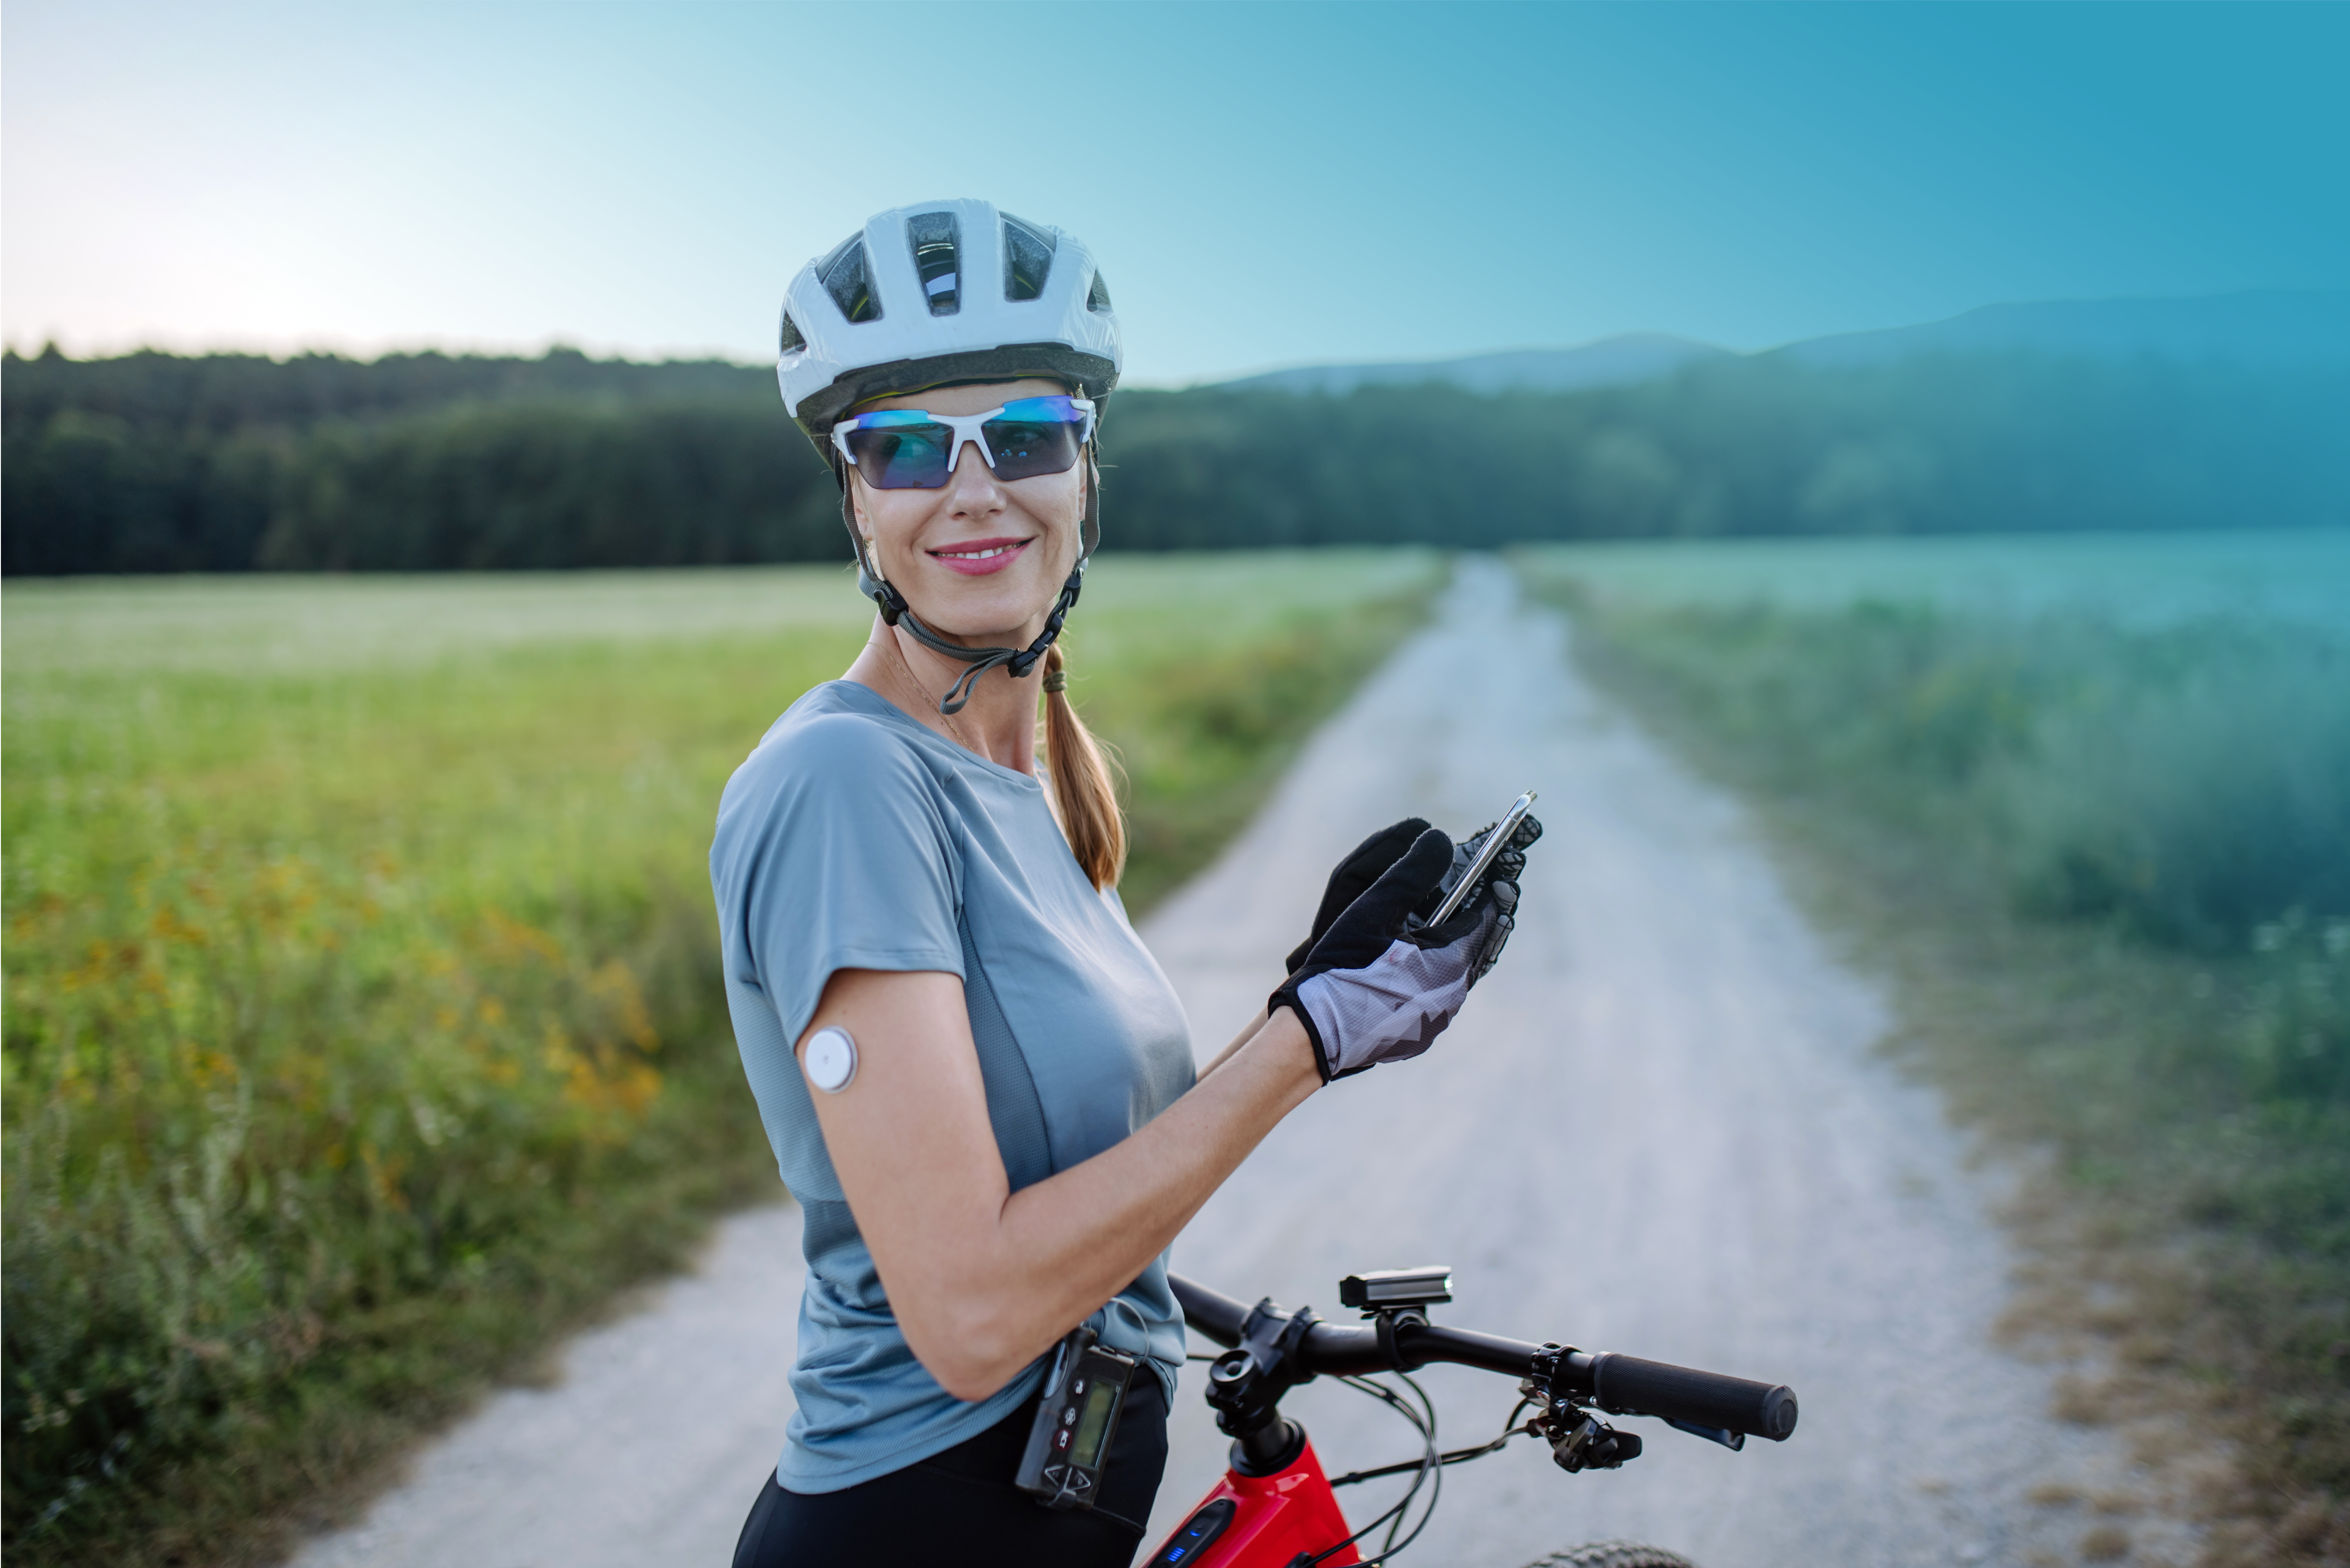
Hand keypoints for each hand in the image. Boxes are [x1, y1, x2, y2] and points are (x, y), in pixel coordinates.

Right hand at [1269, 812, 1541, 1081]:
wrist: (1311, 1038)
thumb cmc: (1341, 971)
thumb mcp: (1375, 909)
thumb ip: (1412, 871)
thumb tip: (1441, 839)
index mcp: (1451, 963)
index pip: (1485, 914)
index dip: (1483, 885)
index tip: (1481, 865)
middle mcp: (1453, 996)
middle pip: (1471, 944)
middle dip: (1463, 915)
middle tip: (1452, 890)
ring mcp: (1436, 1020)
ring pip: (1452, 970)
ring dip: (1444, 944)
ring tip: (1424, 921)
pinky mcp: (1417, 1035)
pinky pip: (1432, 993)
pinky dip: (1426, 971)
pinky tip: (1402, 960)